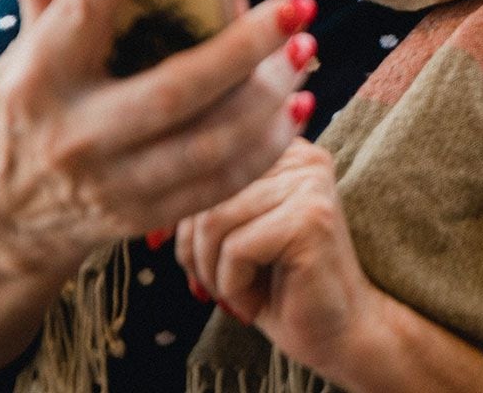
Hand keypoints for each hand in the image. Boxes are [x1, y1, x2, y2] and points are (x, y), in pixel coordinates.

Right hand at [0, 0, 317, 276]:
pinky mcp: (146, 216)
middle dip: (243, 48)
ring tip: (305, 50)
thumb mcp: (25, 48)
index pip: (82, 8)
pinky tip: (297, 107)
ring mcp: (113, 184)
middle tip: (295, 7)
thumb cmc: (29, 108)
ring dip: (268, 98)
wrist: (5, 219)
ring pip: (209, 144)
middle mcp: (75, 135)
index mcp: (37, 77)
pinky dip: (267, 147)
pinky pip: (220, 184)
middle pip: (173, 90)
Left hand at [176, 140, 381, 381]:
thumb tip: (147, 194)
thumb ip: (207, 201)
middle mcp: (301, 157)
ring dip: (211, 271)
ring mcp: (310, 185)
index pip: (204, 166)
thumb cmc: (279, 286)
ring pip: (214, 220)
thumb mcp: (234, 234)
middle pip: (204, 191)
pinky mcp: (311, 219)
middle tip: (213, 287)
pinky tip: (255, 302)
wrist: (336, 332)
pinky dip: (232, 286)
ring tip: (237, 293)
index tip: (185, 257)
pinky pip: (236, 248)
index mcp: (282, 149)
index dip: (181, 216)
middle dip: (193, 249)